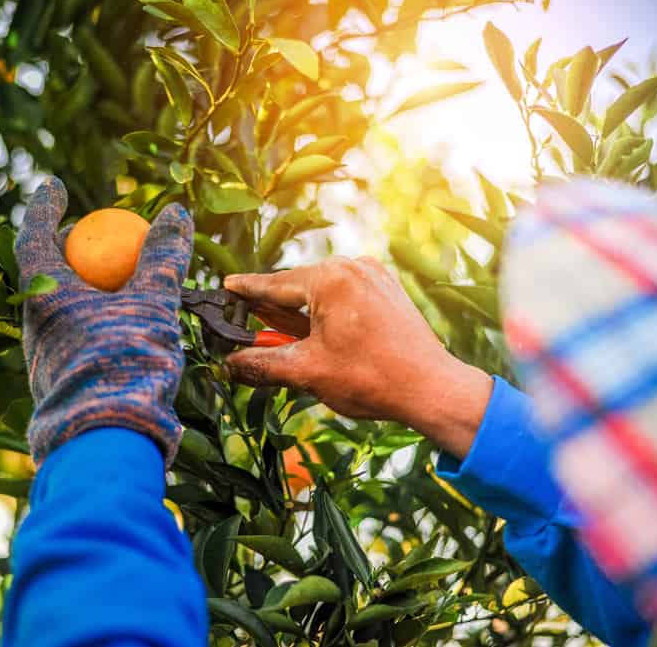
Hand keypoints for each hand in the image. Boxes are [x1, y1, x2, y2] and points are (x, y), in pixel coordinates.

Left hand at [14, 177, 192, 467]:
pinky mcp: (60, 382)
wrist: (107, 438)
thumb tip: (175, 213)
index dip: (44, 207)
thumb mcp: (151, 302)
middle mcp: (33, 324)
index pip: (34, 236)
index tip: (54, 186)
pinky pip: (73, 336)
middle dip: (64, 250)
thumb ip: (163, 258)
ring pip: (59, 307)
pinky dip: (93, 319)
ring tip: (115, 283)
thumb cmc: (125, 362)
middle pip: (43, 272)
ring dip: (82, 288)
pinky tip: (123, 329)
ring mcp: (44, 356)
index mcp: (43, 297)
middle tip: (89, 236)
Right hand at [224, 257, 492, 458]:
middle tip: (250, 329)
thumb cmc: (372, 378)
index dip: (246, 291)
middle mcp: (353, 267)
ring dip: (300, 318)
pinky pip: (343, 297)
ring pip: (320, 294)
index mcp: (330, 278)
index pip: (274, 284)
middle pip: (297, 288)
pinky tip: (317, 338)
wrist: (431, 389)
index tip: (225, 288)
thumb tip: (229, 365)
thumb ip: (261, 364)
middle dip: (274, 313)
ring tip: (286, 343)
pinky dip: (325, 315)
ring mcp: (373, 277)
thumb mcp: (306, 371)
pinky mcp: (386, 291)